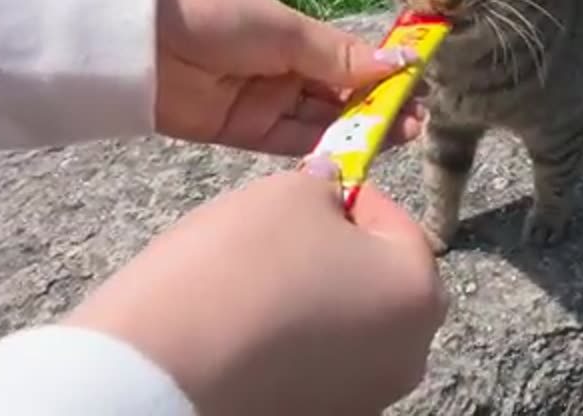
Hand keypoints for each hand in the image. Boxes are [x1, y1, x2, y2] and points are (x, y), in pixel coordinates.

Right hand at [63, 161, 447, 415]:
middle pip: (382, 283)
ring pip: (352, 329)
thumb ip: (323, 186)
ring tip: (259, 286)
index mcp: (419, 292)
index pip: (396, 223)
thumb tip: (328, 189)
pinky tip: (249, 333)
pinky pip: (317, 369)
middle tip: (287, 235)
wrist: (163, 376)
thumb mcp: (286, 194)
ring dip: (319, 302)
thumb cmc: (236, 272)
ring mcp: (368, 398)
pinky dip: (295, 348)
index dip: (353, 198)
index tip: (315, 189)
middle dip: (342, 253)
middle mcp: (409, 354)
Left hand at [154, 0, 422, 153]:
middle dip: (377, 111)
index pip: (350, 64)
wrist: (140, 35)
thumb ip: (341, 57)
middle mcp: (284, 72)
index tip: (418, 91)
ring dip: (357, 131)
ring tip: (398, 136)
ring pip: (320, 123)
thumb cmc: (219, 13)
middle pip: (339, 98)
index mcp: (296, 39)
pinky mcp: (241, 133)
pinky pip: (289, 144)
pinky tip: (354, 150)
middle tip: (415, 124)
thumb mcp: (288, 30)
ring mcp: (263, 104)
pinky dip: (320, 148)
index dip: (384, 79)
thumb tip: (402, 61)